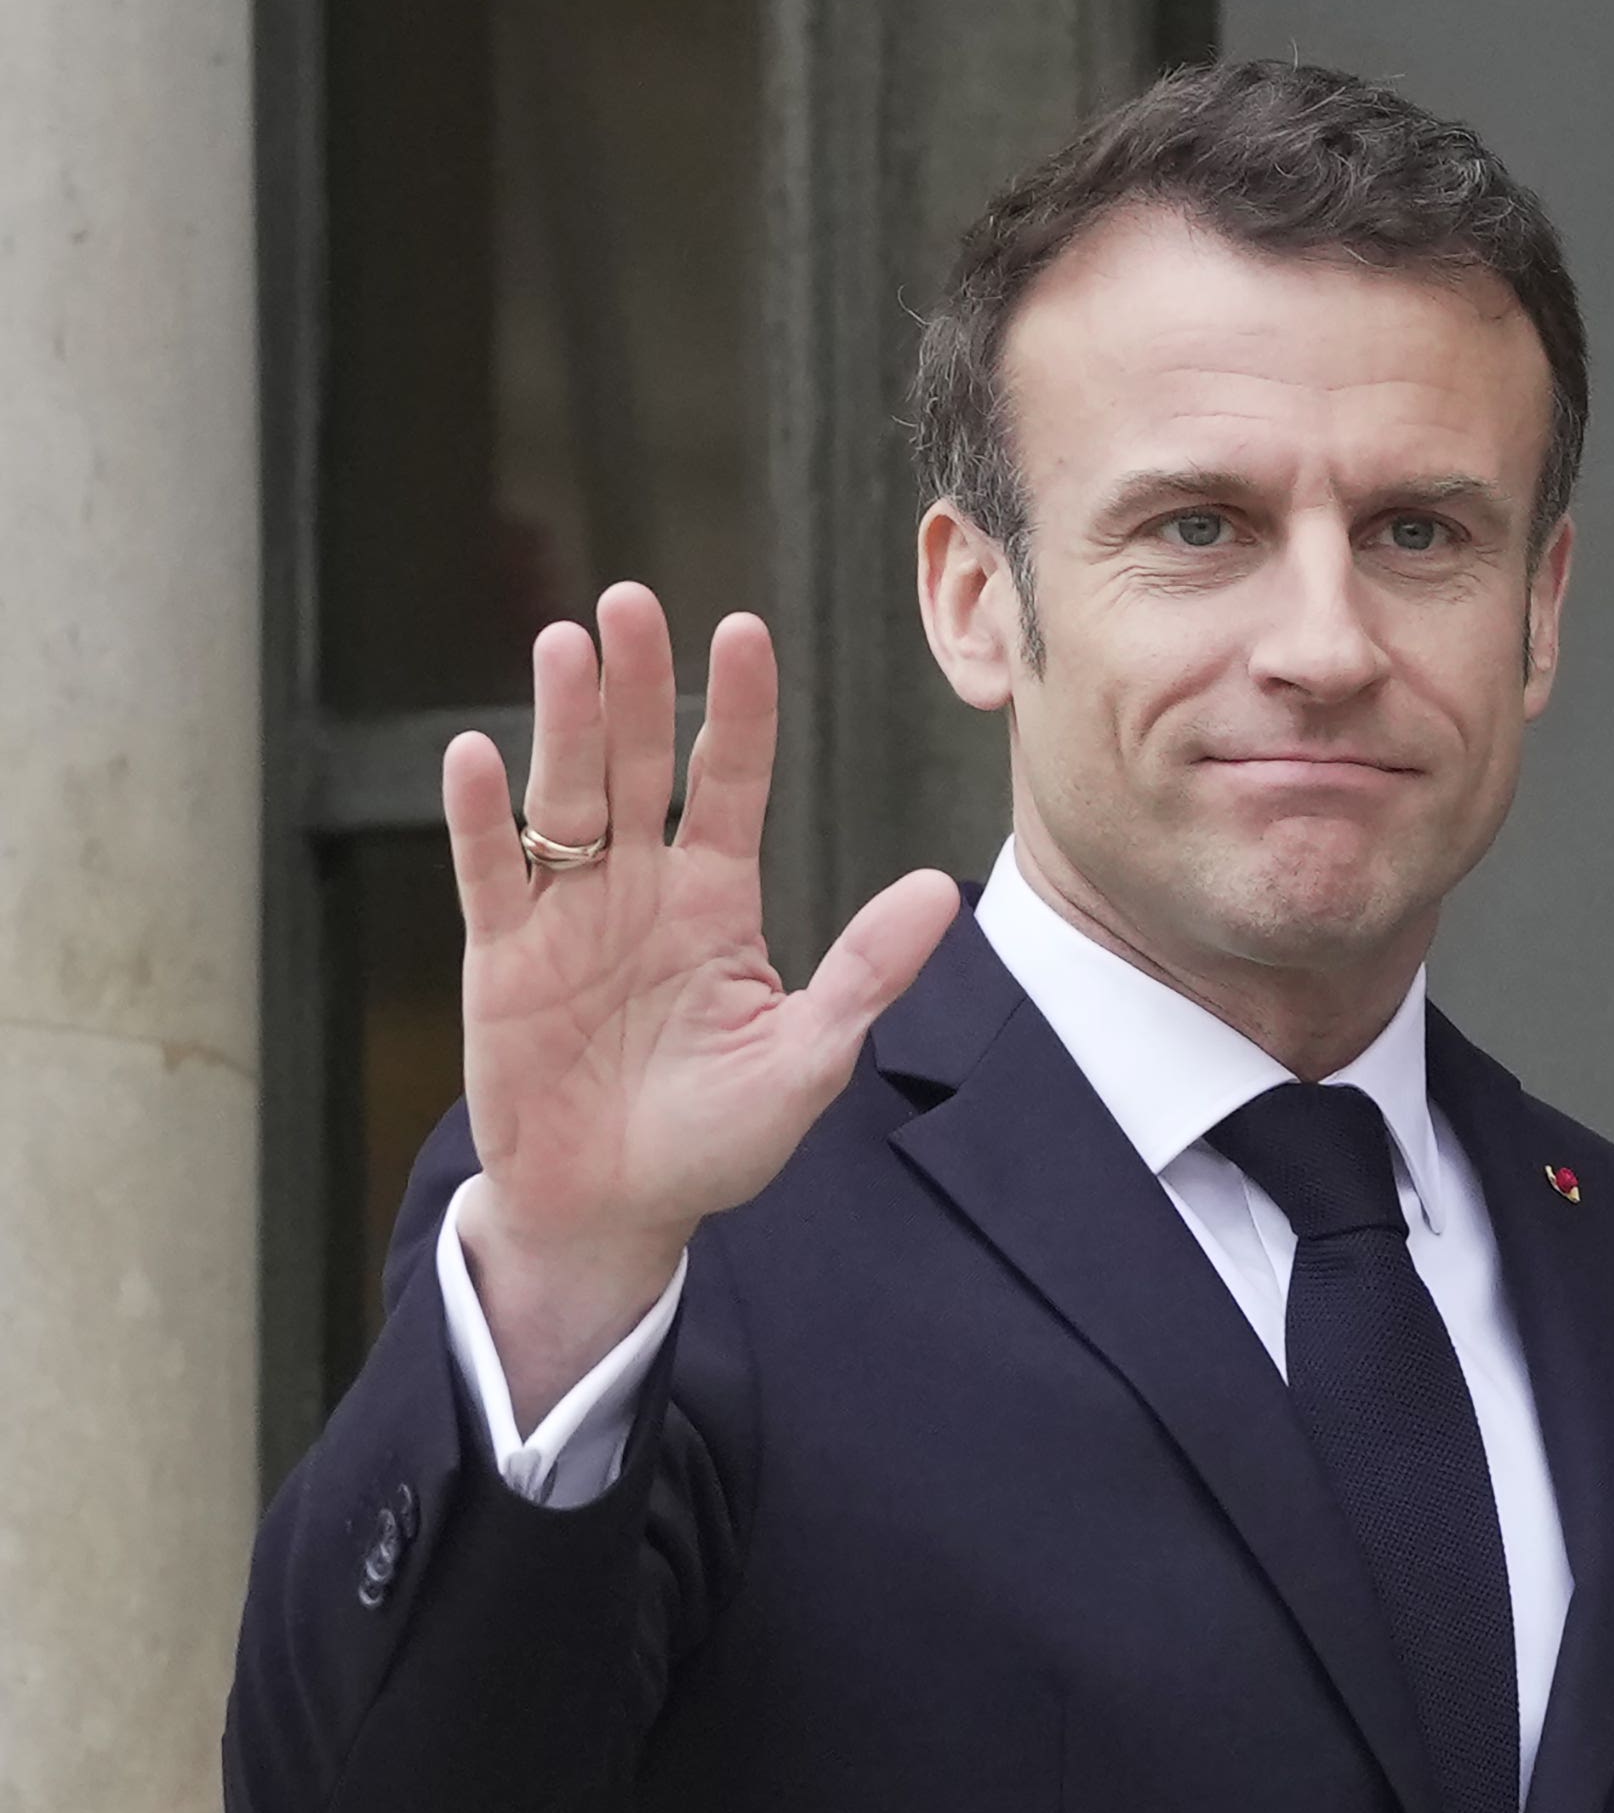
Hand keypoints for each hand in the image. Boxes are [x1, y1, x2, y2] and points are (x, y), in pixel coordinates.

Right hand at [444, 583, 959, 1425]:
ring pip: (564, 797)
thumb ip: (865, 973)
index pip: (729, 781)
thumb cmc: (713, 1138)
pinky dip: (480, 819)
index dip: (735, 710)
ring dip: (562, 723)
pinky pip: (490, 874)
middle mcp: (641, 887)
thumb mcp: (808, 1059)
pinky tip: (474, 757)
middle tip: (632, 602)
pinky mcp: (502, 956)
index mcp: (718, 900)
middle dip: (635, 684)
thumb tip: (940, 891)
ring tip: (567, 646)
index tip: (742, 630)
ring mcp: (567, 914)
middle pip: (635, 763)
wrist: (615, 1210)